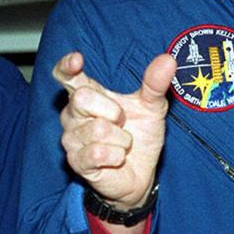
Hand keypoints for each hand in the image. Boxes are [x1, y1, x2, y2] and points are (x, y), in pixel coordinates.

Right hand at [54, 50, 174, 210]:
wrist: (142, 173)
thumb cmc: (141, 135)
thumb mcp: (152, 107)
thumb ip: (155, 83)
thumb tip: (167, 60)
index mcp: (87, 94)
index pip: (66, 75)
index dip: (66, 65)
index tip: (77, 60)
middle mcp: (72, 114)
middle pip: (82, 97)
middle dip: (113, 111)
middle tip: (123, 122)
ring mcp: (71, 138)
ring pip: (97, 129)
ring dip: (121, 139)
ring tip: (122, 144)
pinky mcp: (76, 161)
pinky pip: (98, 152)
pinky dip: (117, 155)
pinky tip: (117, 158)